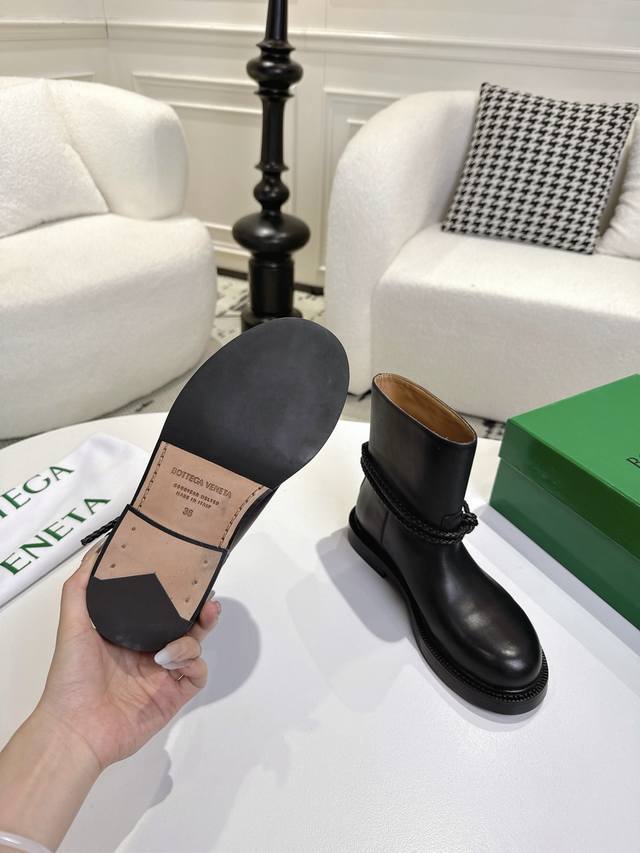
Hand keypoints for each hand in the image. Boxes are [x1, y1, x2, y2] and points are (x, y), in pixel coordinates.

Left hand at [37, 543, 221, 770]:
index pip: (162, 605)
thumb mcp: (73, 623)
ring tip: (178, 640)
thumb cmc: (71, 677)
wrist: (76, 728)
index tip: (188, 573)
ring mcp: (164, 673)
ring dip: (193, 637)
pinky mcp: (174, 695)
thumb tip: (98, 550)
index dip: (178, 591)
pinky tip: (169, 661)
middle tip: (208, 601)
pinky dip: (190, 662)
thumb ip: (81, 586)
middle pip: (187, 623)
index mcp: (130, 632)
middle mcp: (150, 650)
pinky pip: (197, 673)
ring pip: (195, 644)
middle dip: (202, 610)